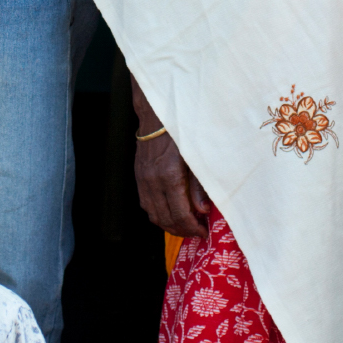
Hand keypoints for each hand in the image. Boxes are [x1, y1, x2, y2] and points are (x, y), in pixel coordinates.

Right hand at [131, 77, 209, 237]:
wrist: (158, 111)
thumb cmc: (182, 129)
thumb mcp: (197, 156)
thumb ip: (199, 186)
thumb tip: (202, 210)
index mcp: (169, 176)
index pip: (180, 214)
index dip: (192, 228)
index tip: (204, 232)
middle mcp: (152, 180)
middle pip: (165, 219)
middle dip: (182, 230)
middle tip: (197, 231)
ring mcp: (143, 179)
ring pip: (153, 214)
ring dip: (169, 224)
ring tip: (185, 225)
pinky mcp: (138, 175)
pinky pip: (146, 203)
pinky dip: (158, 213)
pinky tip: (170, 211)